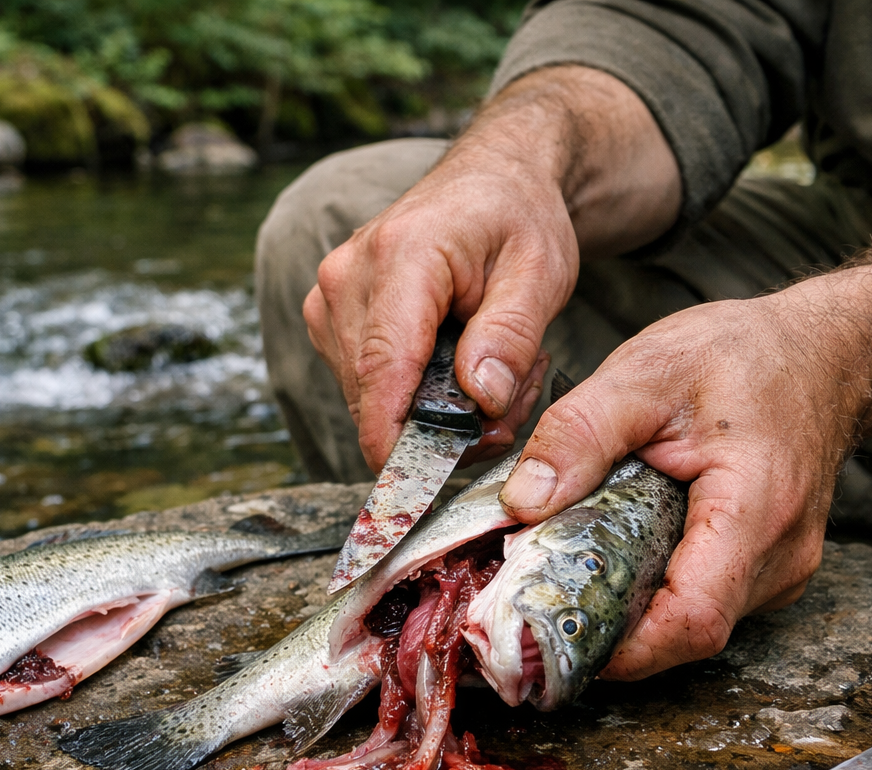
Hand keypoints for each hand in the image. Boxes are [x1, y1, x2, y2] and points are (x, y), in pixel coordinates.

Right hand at [302, 144, 574, 468]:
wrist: (494, 178)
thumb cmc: (518, 216)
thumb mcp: (541, 271)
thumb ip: (511, 335)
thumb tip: (479, 399)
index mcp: (401, 257)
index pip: (381, 368)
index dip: (394, 439)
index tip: (417, 489)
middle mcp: (347, 277)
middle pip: (373, 395)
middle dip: (439, 426)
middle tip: (512, 404)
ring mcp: (329, 298)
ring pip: (368, 398)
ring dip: (431, 412)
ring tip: (495, 375)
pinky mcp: (330, 318)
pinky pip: (365, 385)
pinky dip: (413, 396)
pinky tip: (458, 368)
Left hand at [501, 295, 849, 679]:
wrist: (823, 353)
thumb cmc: (745, 356)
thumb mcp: (646, 373)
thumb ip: (579, 433)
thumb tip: (521, 502)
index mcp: (756, 511)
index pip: (691, 621)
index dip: (622, 649)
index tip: (556, 636)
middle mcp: (780, 557)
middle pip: (685, 633)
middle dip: (608, 626)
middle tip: (540, 597)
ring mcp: (780, 571)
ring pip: (692, 623)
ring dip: (631, 608)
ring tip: (575, 565)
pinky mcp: (769, 572)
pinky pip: (705, 600)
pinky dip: (656, 588)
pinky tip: (622, 550)